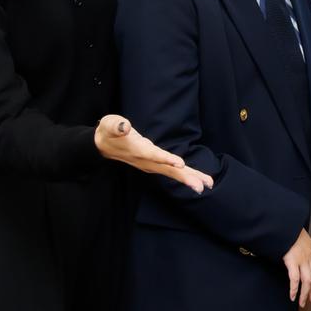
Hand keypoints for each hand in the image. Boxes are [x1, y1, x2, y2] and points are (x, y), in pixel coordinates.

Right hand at [96, 115, 212, 192]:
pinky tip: (199, 179)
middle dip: (185, 177)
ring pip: (172, 172)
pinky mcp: (154, 164)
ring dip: (190, 178)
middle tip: (201, 186)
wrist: (103, 145)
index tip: (180, 164)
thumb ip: (117, 126)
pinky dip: (186, 174)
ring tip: (207, 184)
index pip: (153, 155)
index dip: (165, 159)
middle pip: (168, 170)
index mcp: (137, 150)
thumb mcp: (110, 124)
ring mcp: (150, 164)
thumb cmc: (109, 131)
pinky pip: (172, 170)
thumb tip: (125, 126)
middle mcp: (146, 161)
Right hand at [282, 227, 310, 307]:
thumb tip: (295, 250)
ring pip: (307, 281)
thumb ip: (299, 245)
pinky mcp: (292, 261)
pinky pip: (295, 279)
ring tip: (302, 302)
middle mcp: (309, 254)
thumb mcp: (298, 236)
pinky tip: (292, 296)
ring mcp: (301, 258)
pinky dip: (294, 289)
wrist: (283, 223)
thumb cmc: (288, 230)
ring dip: (305, 294)